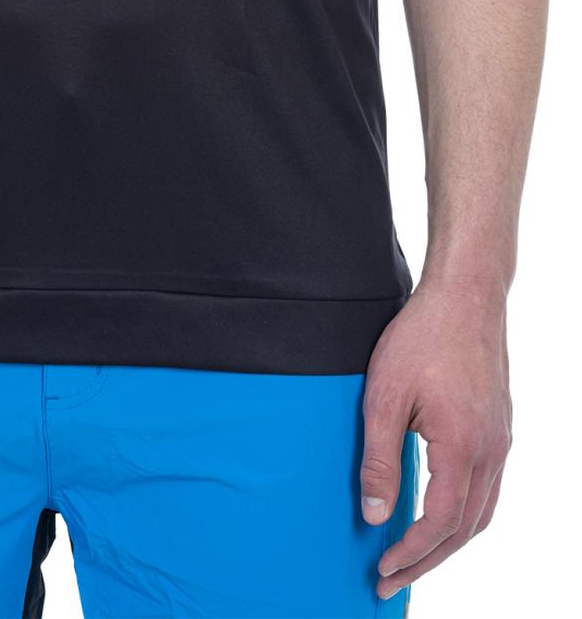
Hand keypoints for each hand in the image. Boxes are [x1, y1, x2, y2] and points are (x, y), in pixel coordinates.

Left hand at [360, 275, 512, 601]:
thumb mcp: (384, 396)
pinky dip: (463, 515)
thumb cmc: (422, 336)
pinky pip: (486, 489)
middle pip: (464, 529)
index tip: (384, 570)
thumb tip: (375, 515)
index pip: (440, 523)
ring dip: (448, 542)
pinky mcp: (499, 428)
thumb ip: (378, 459)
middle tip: (392, 580)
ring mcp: (500, 440)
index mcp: (463, 447)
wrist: (466, 294)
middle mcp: (491, 451)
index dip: (412, 553)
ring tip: (413, 557)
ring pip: (480, 513)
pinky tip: (439, 514)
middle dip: (427, 560)